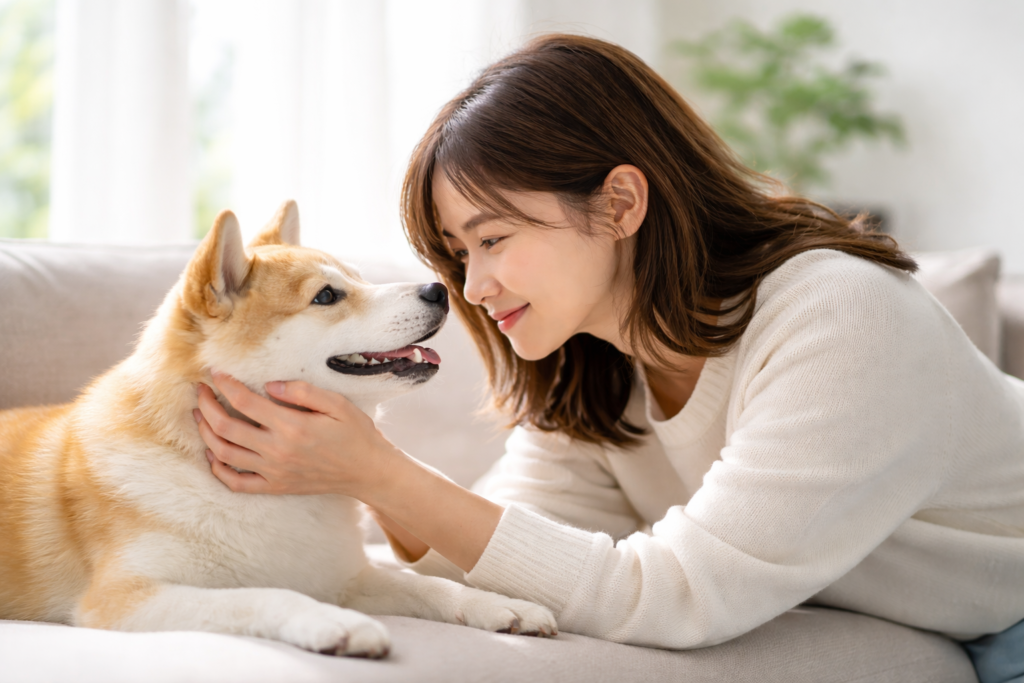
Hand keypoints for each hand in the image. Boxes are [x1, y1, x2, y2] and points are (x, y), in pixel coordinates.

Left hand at [194, 373, 402, 496]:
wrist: (367, 472)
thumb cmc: (356, 434)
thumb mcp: (338, 404)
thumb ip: (302, 392)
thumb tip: (270, 384)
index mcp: (292, 426)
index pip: (245, 402)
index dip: (225, 385)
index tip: (215, 372)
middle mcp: (277, 451)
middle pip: (226, 427)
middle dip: (207, 405)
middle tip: (200, 391)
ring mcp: (273, 472)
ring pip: (224, 454)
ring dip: (206, 434)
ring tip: (200, 416)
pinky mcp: (275, 487)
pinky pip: (236, 483)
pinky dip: (218, 469)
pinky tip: (213, 453)